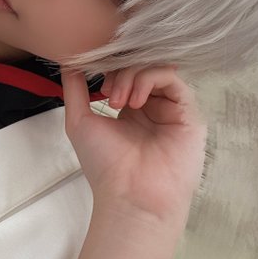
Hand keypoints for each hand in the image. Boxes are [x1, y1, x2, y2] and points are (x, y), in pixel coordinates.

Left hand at [60, 66, 206, 223]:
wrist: (130, 196)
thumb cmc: (105, 165)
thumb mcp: (79, 121)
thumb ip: (75, 89)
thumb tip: (70, 61)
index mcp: (131, 109)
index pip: (125, 72)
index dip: (109, 68)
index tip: (94, 78)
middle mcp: (153, 106)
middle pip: (140, 67)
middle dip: (119, 71)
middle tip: (106, 91)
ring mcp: (171, 108)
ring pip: (154, 69)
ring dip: (131, 76)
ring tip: (118, 100)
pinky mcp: (187, 112)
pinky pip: (172, 79)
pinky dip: (149, 79)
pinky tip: (135, 101)